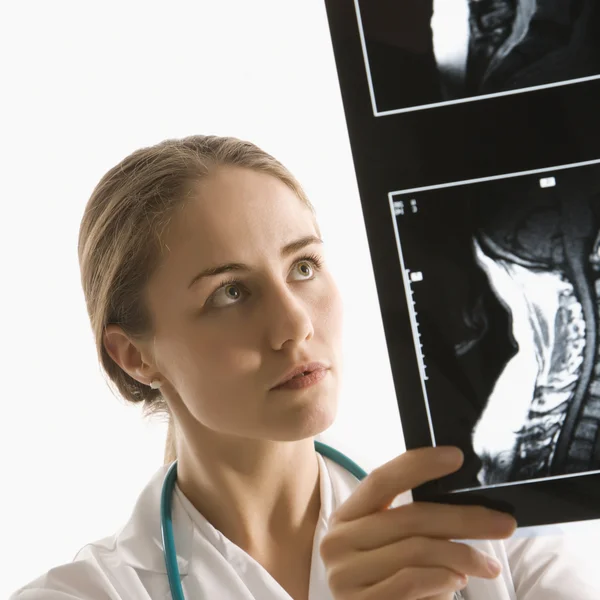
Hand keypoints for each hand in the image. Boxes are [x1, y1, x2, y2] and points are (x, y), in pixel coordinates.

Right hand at [319, 446, 516, 599]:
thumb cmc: (387, 583)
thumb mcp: (390, 546)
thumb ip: (412, 523)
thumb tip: (465, 503)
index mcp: (346, 517)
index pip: (381, 480)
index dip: (418, 465)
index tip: (456, 457)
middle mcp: (338, 541)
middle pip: (409, 517)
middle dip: (463, 518)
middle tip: (504, 522)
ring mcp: (345, 576)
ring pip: (416, 550)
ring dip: (462, 556)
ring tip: (488, 565)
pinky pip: (411, 581)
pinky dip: (442, 579)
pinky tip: (458, 580)